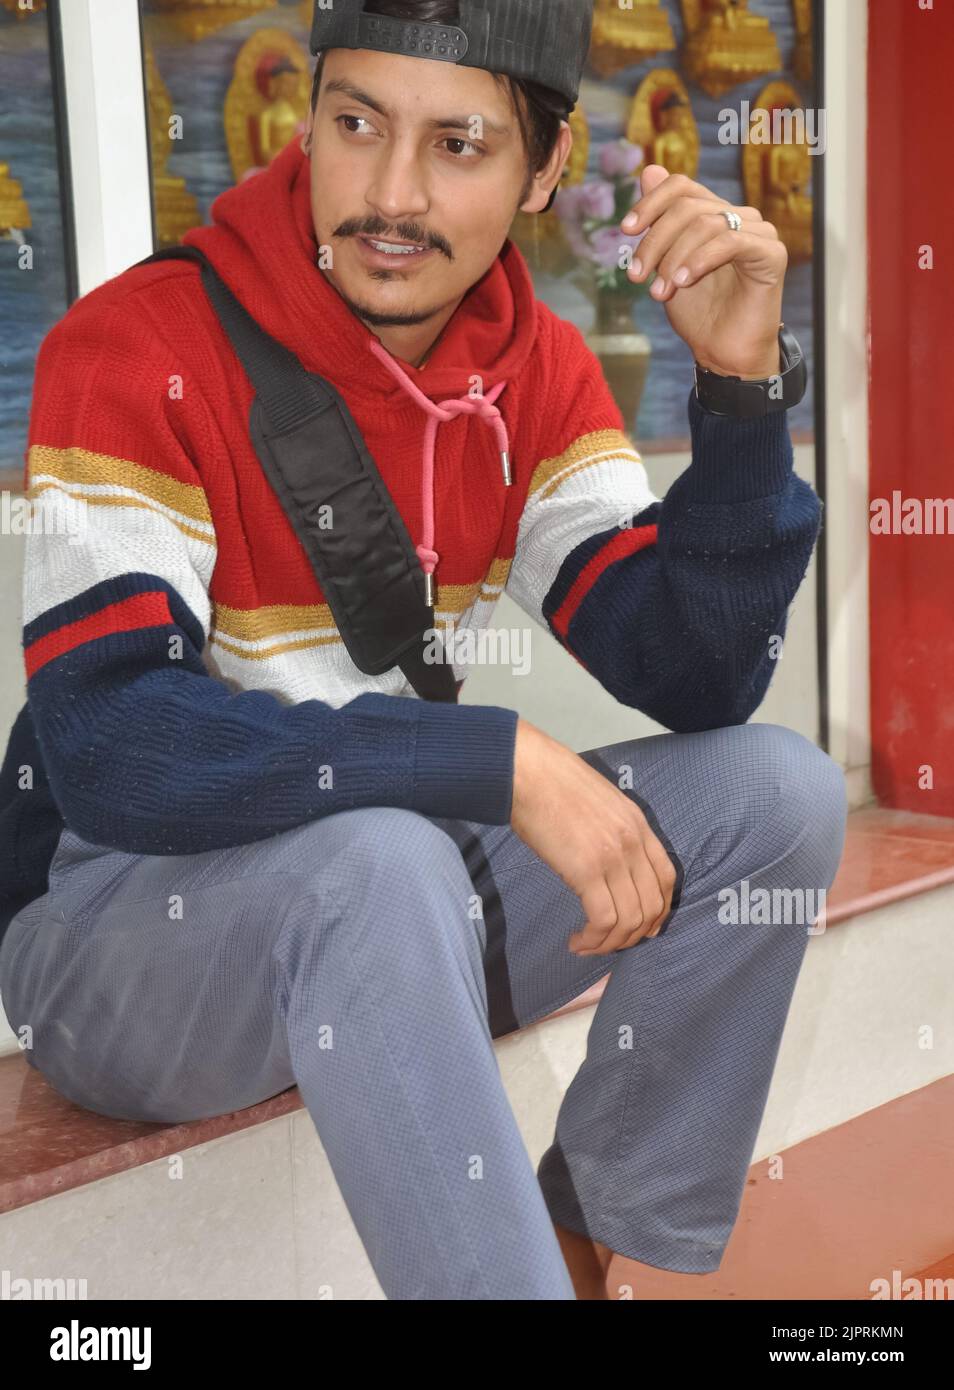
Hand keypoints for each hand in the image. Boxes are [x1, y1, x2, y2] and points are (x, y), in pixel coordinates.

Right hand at [510, 719, 676, 954]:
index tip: (642, 927)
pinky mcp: (587, 870)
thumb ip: (613, 831)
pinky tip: (577, 940)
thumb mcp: (600, 803)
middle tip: (609, 943)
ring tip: (587, 946)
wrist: (528, 772)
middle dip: (633, 935)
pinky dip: (594, 939)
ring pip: (630, 919)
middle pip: (652, 905)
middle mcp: (633, 842)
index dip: (659, 910)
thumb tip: (607, 865)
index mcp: (639, 824)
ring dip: (610, 943)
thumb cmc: (552, 784)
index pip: (667, 878)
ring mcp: (613, 857)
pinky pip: (604, 920)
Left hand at [621, 165, 786, 378]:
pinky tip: (683, 281)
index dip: (651, 203)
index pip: (681, 186)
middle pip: (688, 206)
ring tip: (659, 293)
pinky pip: (731, 242)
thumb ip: (659, 222)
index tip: (627, 231)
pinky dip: (701, 259)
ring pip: (705, 223)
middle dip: (655, 241)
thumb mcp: (666, 265)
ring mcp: (757, 233)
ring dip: (673, 258)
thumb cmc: (698, 313)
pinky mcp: (771, 254)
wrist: (723, 354)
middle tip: (637, 277)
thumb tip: (649, 170)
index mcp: (712, 215)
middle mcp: (737, 217)